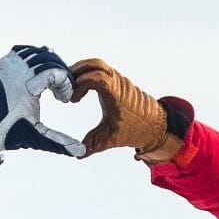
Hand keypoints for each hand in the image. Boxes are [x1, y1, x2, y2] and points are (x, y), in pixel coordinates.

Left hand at [0, 46, 83, 161]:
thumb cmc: (8, 132)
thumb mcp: (36, 137)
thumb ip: (59, 143)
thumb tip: (81, 151)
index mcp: (26, 86)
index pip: (55, 72)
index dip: (66, 84)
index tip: (64, 100)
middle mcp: (17, 71)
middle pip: (50, 60)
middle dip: (61, 74)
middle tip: (62, 93)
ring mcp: (10, 65)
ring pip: (38, 54)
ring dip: (51, 66)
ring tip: (53, 84)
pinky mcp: (5, 64)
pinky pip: (24, 51)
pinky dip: (35, 58)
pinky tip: (39, 73)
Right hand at [67, 59, 184, 162]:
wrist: (154, 125)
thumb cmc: (134, 130)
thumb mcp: (111, 139)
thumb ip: (93, 145)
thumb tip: (77, 154)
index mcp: (115, 95)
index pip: (96, 78)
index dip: (80, 85)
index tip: (73, 100)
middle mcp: (117, 83)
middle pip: (95, 64)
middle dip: (78, 70)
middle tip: (65, 84)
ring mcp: (118, 80)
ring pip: (98, 64)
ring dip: (82, 71)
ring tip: (70, 85)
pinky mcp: (117, 81)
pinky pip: (101, 70)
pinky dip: (88, 73)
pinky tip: (80, 88)